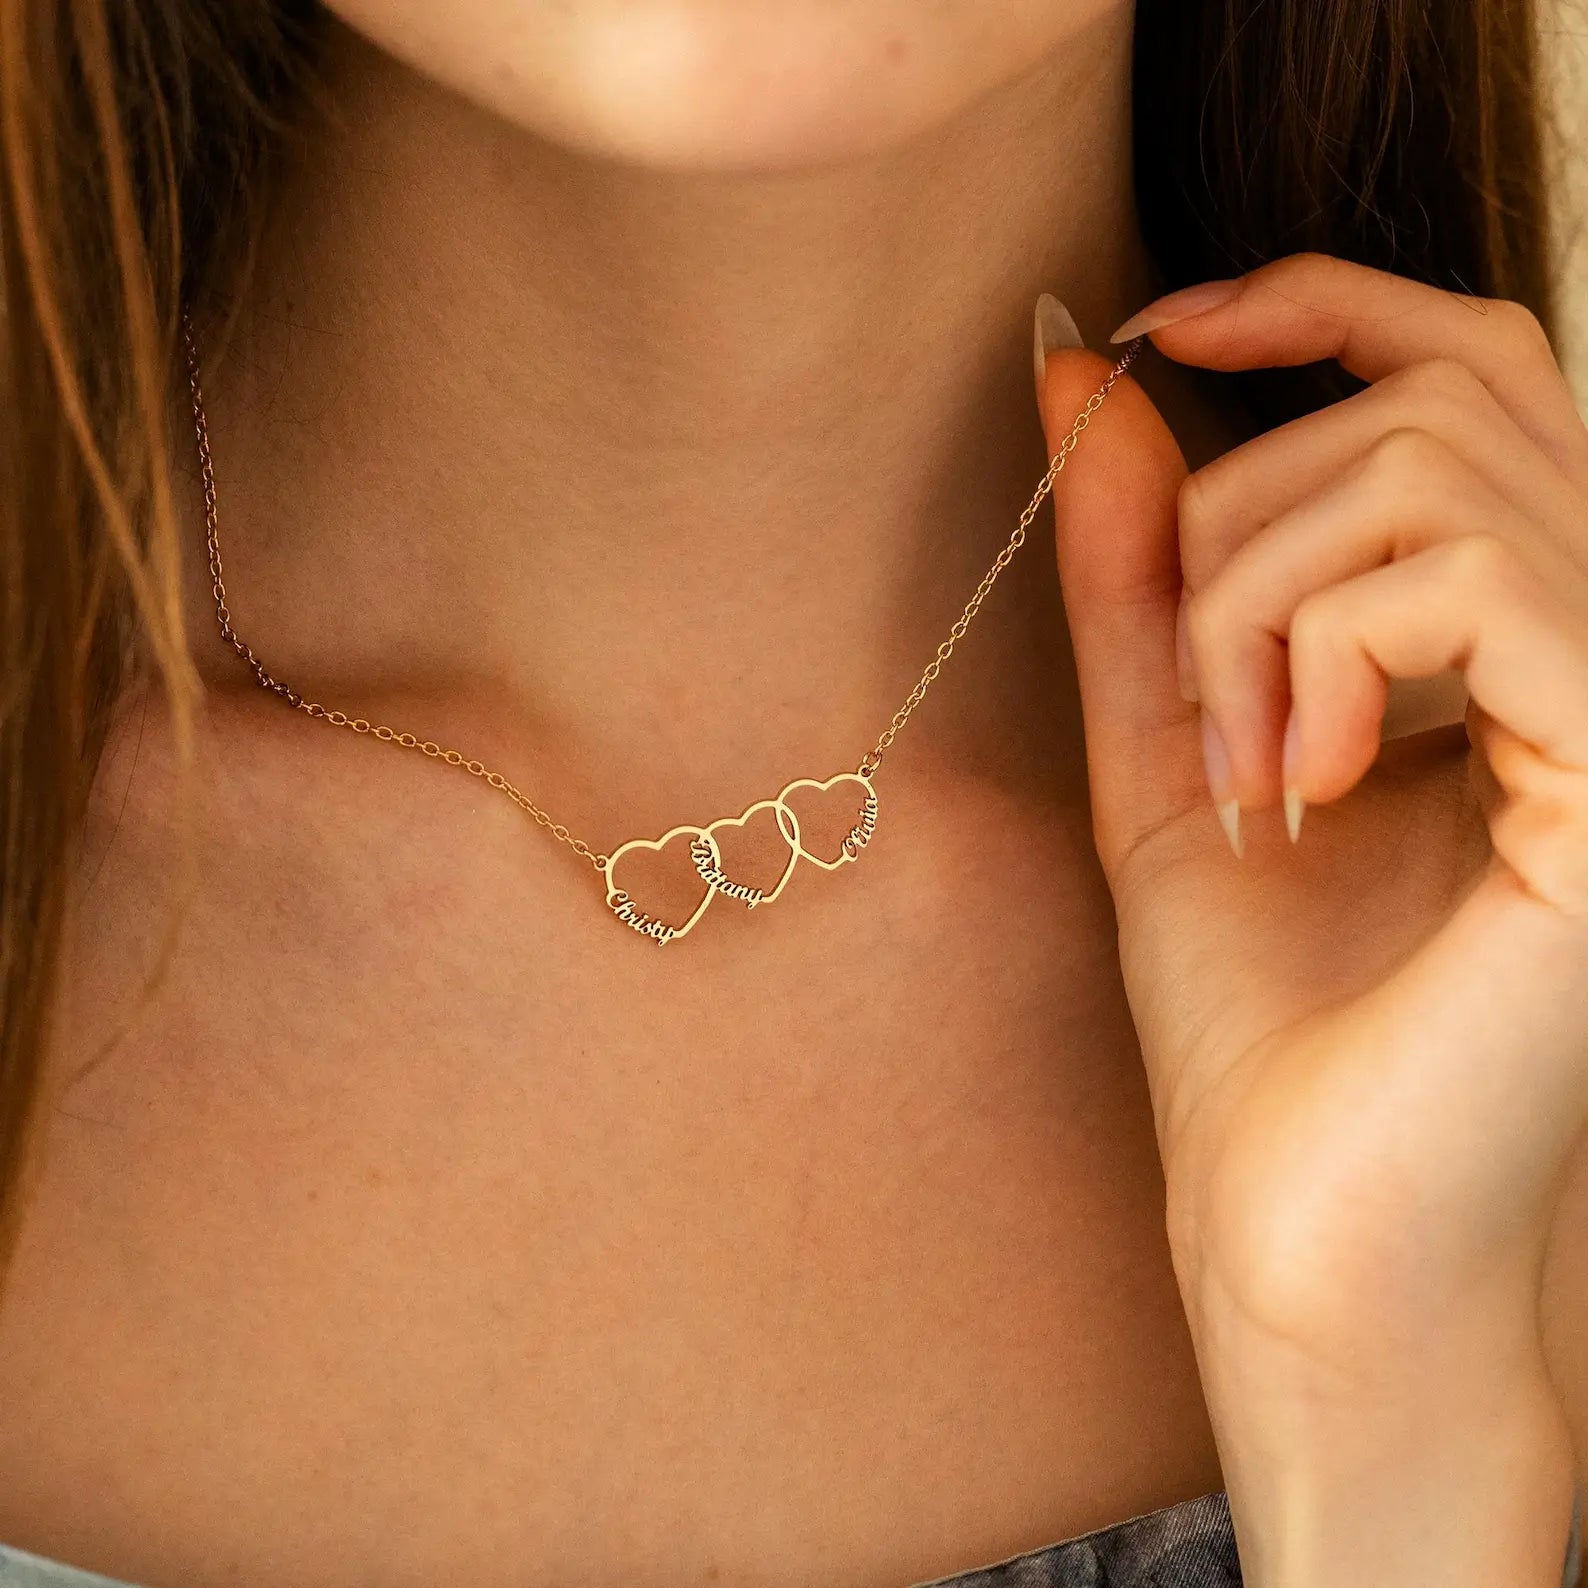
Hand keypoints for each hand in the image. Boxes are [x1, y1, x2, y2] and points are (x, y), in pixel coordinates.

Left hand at [1035, 251, 1587, 1377]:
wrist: (1306, 1217)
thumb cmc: (1255, 1009)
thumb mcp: (1167, 743)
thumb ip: (1140, 564)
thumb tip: (1087, 375)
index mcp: (1520, 635)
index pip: (1469, 366)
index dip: (1318, 301)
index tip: (1159, 329)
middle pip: (1438, 395)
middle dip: (1245, 514)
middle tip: (1193, 697)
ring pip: (1434, 466)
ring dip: (1259, 600)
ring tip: (1241, 767)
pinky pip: (1477, 569)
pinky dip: (1327, 652)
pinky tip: (1305, 787)